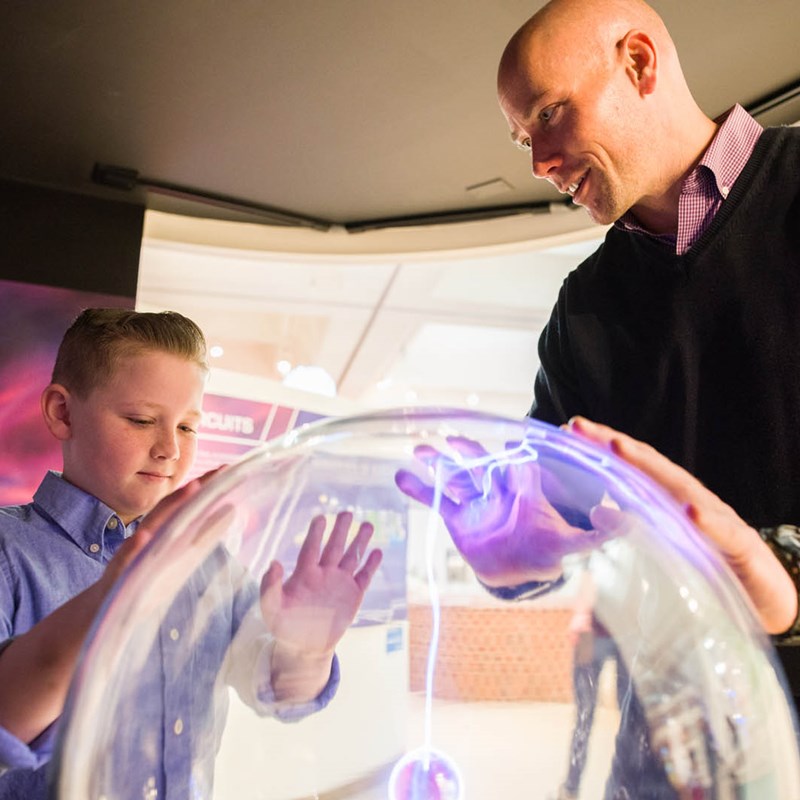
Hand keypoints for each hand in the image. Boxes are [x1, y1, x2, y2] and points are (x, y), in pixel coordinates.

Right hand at [102, 467, 226, 593]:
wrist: (108, 612)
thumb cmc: (146, 580)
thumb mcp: (180, 557)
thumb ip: (204, 534)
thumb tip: (231, 510)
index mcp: (163, 533)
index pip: (185, 505)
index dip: (206, 487)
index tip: (229, 468)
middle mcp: (149, 538)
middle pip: (171, 508)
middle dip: (194, 489)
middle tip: (220, 471)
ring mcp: (133, 554)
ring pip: (150, 527)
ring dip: (169, 508)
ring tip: (192, 488)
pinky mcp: (118, 576)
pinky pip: (123, 561)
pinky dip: (132, 548)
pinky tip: (142, 537)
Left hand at [260, 511, 381, 700]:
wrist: (305, 646)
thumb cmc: (285, 626)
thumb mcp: (272, 608)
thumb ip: (269, 586)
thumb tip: (274, 562)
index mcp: (304, 573)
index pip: (311, 548)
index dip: (315, 533)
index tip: (320, 518)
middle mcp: (324, 573)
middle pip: (334, 547)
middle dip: (341, 530)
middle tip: (347, 512)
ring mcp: (340, 583)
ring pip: (352, 557)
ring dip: (359, 542)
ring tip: (367, 524)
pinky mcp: (353, 595)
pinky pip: (364, 577)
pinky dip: (371, 565)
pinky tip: (378, 552)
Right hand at [395, 436, 601, 586]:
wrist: (517, 567)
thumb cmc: (547, 546)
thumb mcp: (575, 540)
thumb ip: (599, 533)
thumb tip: (627, 519)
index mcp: (524, 491)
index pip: (519, 470)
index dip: (516, 461)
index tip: (513, 448)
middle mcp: (498, 490)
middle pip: (481, 466)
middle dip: (468, 454)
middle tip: (452, 441)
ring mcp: (476, 501)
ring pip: (455, 479)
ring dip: (437, 465)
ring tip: (420, 451)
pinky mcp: (458, 517)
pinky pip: (436, 501)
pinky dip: (419, 491)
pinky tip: (401, 477)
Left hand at [568, 417, 797, 633]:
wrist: (769, 602)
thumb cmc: (706, 584)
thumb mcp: (652, 590)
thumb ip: (616, 603)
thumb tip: (576, 627)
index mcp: (664, 508)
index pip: (628, 473)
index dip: (599, 452)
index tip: (567, 432)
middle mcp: (686, 505)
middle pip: (645, 468)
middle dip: (611, 444)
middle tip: (578, 426)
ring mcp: (714, 522)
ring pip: (678, 488)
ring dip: (647, 467)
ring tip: (618, 448)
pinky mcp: (742, 548)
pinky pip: (724, 533)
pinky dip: (708, 522)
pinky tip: (690, 511)